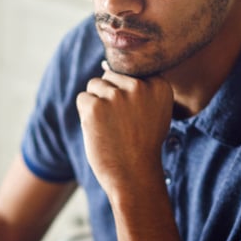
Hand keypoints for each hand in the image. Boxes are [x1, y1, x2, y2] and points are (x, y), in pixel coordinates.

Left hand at [75, 62, 173, 192]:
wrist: (134, 175)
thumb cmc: (142, 145)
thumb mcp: (154, 112)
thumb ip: (139, 87)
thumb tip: (104, 65)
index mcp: (159, 85)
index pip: (129, 72)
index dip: (127, 95)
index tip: (134, 116)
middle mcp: (139, 86)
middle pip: (110, 76)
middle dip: (110, 97)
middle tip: (121, 124)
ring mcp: (116, 95)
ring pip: (95, 85)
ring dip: (97, 104)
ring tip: (111, 127)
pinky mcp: (95, 106)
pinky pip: (82, 99)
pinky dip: (85, 115)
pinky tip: (99, 131)